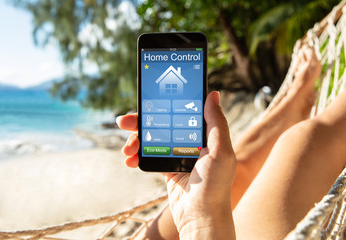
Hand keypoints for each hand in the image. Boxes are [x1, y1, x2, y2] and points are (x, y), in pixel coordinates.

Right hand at [117, 91, 236, 239]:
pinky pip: (148, 156)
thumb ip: (216, 123)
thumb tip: (212, 94)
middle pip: (162, 123)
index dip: (167, 104)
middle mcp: (189, 142)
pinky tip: (130, 159)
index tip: (150, 97)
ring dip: (136, 140)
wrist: (200, 217)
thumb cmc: (216, 186)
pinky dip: (137, 156)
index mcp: (204, 136)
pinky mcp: (166, 167)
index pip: (182, 112)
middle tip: (124, 121)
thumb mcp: (221, 151)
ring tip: (127, 148)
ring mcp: (176, 154)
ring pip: (152, 139)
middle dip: (142, 121)